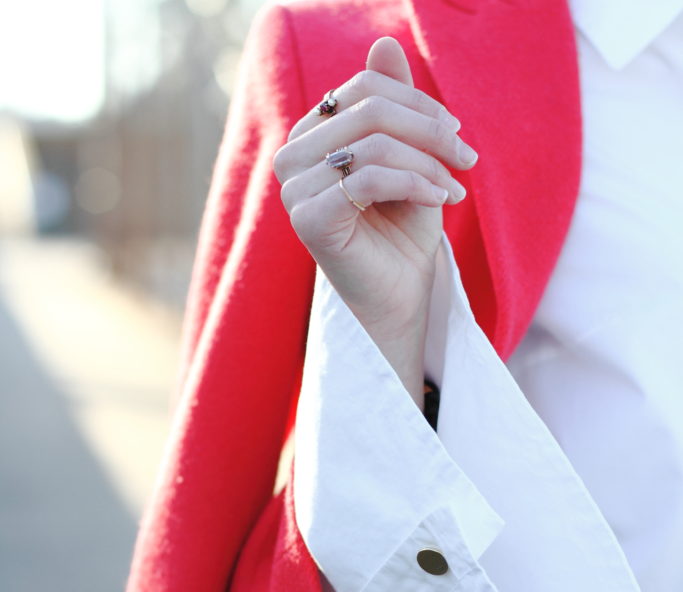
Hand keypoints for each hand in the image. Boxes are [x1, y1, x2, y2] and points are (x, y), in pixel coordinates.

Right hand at [273, 37, 476, 404]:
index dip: (418, 104)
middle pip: (368, 110)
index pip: (364, 91)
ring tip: (454, 191)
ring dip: (429, 163)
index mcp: (311, 137)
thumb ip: (396, 105)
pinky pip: (368, 178)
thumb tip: (384, 42)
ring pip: (371, 143)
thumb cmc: (403, 232)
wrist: (400, 298)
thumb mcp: (410, 159)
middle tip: (467, 157)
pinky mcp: (308, 220)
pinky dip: (415, 185)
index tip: (458, 135)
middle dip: (430, 130)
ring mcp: (293, 190)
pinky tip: (439, 202)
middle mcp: (292, 159)